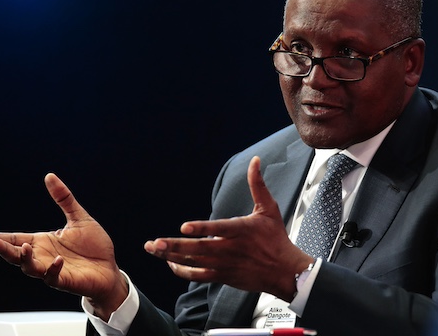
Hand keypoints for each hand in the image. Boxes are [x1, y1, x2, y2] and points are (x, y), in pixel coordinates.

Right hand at [0, 173, 126, 318]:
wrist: (110, 269)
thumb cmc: (94, 246)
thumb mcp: (79, 218)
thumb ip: (64, 199)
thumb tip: (49, 176)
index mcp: (43, 242)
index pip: (16, 239)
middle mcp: (43, 256)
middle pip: (15, 254)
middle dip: (3, 249)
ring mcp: (52, 269)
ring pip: (29, 267)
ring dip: (25, 258)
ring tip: (25, 247)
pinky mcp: (65, 280)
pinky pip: (53, 277)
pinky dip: (53, 268)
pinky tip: (58, 260)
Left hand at [144, 156, 313, 300]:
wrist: (284, 272)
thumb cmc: (276, 238)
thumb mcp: (268, 209)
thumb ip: (257, 185)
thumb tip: (255, 161)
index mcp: (241, 230)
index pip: (219, 228)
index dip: (201, 228)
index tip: (184, 226)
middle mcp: (230, 249)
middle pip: (199, 248)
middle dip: (174, 245)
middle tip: (154, 243)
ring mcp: (225, 264)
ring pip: (194, 262)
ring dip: (172, 255)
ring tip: (153, 249)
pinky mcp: (223, 276)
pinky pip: (198, 275)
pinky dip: (182, 270)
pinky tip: (170, 263)